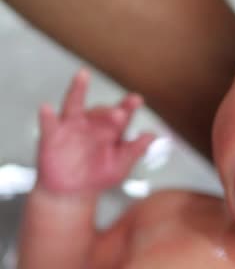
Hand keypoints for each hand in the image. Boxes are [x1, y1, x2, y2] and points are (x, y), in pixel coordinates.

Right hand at [36, 69, 154, 195]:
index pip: (122, 114)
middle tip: (119, 113)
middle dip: (109, 111)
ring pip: (74, 104)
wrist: (71, 194)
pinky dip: (47, 115)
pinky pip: (49, 123)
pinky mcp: (52, 135)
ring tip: (83, 75)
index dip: (129, 106)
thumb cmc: (99, 176)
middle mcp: (92, 122)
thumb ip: (134, 150)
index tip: (137, 99)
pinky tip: (46, 108)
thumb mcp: (120, 166)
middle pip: (101, 111)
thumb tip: (153, 135)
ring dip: (78, 89)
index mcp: (112, 129)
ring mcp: (72, 126)